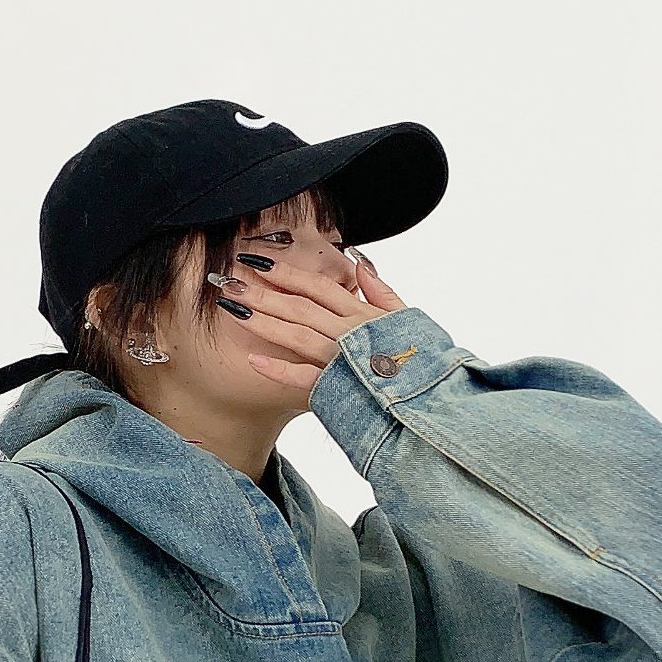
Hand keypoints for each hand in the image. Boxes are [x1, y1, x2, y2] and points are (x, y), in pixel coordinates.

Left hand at [215, 247, 408, 390]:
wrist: (431, 400)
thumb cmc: (420, 359)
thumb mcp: (407, 318)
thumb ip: (381, 290)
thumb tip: (359, 261)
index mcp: (363, 314)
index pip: (318, 286)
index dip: (287, 271)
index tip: (258, 261)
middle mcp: (349, 333)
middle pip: (299, 306)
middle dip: (262, 291)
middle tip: (229, 280)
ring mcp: (342, 360)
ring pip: (296, 334)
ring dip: (263, 321)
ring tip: (233, 309)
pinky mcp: (338, 388)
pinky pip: (303, 377)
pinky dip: (278, 369)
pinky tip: (252, 359)